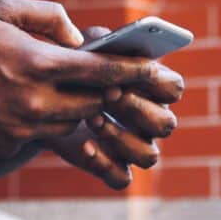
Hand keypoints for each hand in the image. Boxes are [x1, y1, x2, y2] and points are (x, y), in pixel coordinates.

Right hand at [0, 0, 166, 158]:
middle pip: (92, 104)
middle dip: (104, 92)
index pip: (101, 71)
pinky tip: (26, 103)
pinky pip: (39, 136)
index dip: (134, 72)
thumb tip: (75, 35)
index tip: (158, 72)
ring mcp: (18, 127)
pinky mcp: (3, 144)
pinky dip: (44, 121)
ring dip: (75, 108)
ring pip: (69, 124)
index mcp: (36, 61)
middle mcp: (33, 100)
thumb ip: (46, 14)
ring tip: (62, 88)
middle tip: (108, 80)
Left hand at [44, 26, 183, 189]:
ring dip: (122, 137)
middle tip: (107, 93)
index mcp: (153, 87)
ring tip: (93, 118)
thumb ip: (103, 42)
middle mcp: (151, 119)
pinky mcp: (112, 166)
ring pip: (149, 155)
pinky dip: (104, 163)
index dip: (156, 83)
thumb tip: (112, 43)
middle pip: (166, 124)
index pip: (174, 88)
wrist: (46, 97)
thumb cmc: (76, 66)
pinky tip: (84, 144)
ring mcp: (135, 146)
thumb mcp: (86, 47)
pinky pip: (121, 177)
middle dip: (137, 108)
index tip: (128, 73)